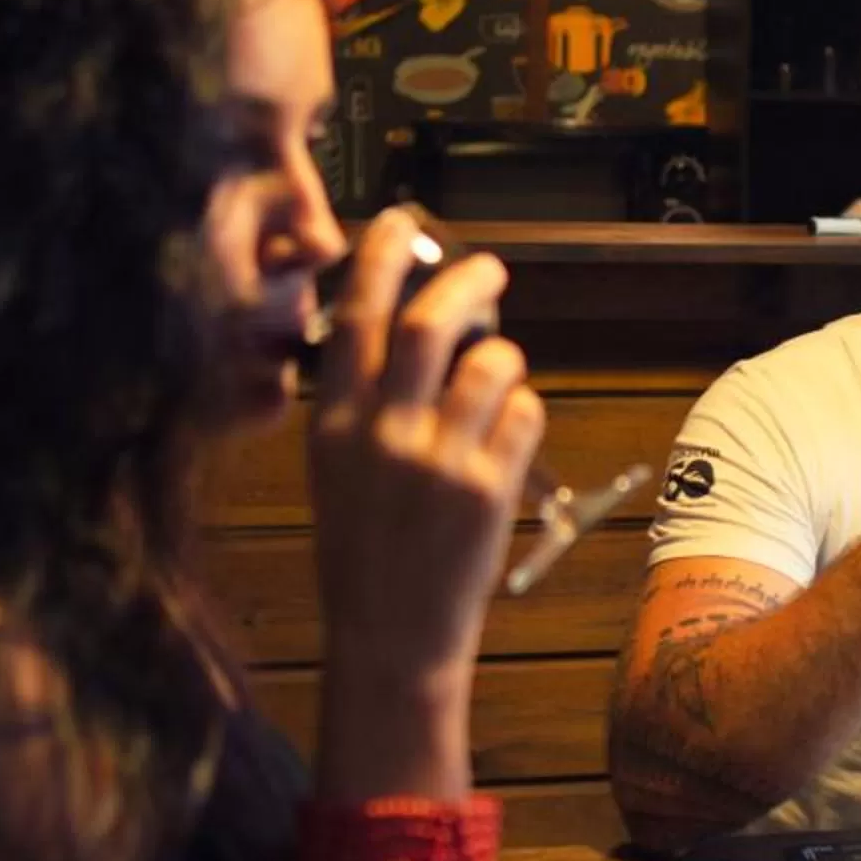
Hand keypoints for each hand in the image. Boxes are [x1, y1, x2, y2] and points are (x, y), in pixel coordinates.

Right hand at [308, 205, 546, 699]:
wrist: (390, 636)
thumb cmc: (364, 551)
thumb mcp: (335, 472)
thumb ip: (361, 404)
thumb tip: (408, 328)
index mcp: (334, 424)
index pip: (356, 317)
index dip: (380, 257)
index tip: (402, 223)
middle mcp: (383, 434)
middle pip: (429, 323)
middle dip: (468, 283)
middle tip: (491, 271)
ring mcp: (438, 461)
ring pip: (493, 366)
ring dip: (505, 359)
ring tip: (497, 383)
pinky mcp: (488, 489)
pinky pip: (525, 414)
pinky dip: (524, 411)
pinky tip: (507, 440)